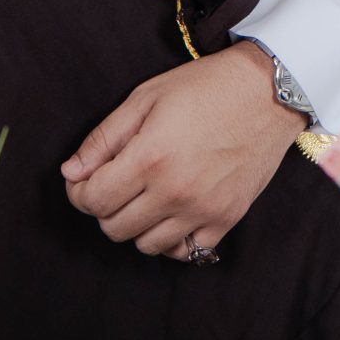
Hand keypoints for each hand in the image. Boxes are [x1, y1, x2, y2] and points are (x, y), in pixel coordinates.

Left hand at [60, 44, 308, 258]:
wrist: (268, 92)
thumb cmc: (205, 87)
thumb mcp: (146, 97)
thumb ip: (104, 138)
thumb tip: (72, 172)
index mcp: (150, 157)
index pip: (94, 199)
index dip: (79, 192)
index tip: (83, 180)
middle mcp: (174, 191)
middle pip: (115, 228)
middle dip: (104, 208)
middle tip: (115, 184)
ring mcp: (202, 210)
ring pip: (146, 245)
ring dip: (136, 225)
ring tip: (144, 197)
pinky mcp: (226, 219)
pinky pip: (186, 252)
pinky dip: (173, 239)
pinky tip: (172, 213)